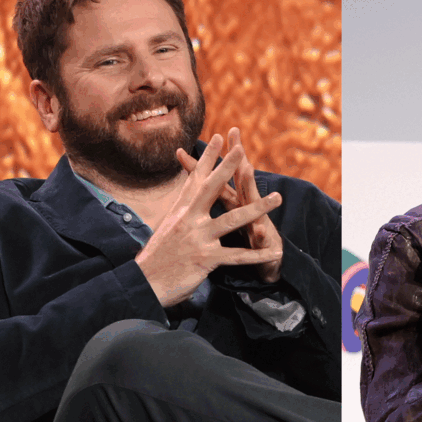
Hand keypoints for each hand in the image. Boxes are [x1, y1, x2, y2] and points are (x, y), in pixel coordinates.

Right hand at [135, 134, 282, 307]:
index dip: (208, 158)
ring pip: (232, 220)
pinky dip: (256, 255)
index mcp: (181, 211)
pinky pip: (236, 256)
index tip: (218, 137)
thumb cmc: (157, 257)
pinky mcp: (205, 259)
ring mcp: (197, 238)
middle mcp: (188, 220)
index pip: (196, 179)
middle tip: (242, 150)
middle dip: (227, 168)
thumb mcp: (167, 227)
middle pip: (210, 189)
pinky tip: (273, 252)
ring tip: (277, 198)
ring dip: (257, 208)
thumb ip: (182, 211)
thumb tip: (188, 195)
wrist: (143, 283)